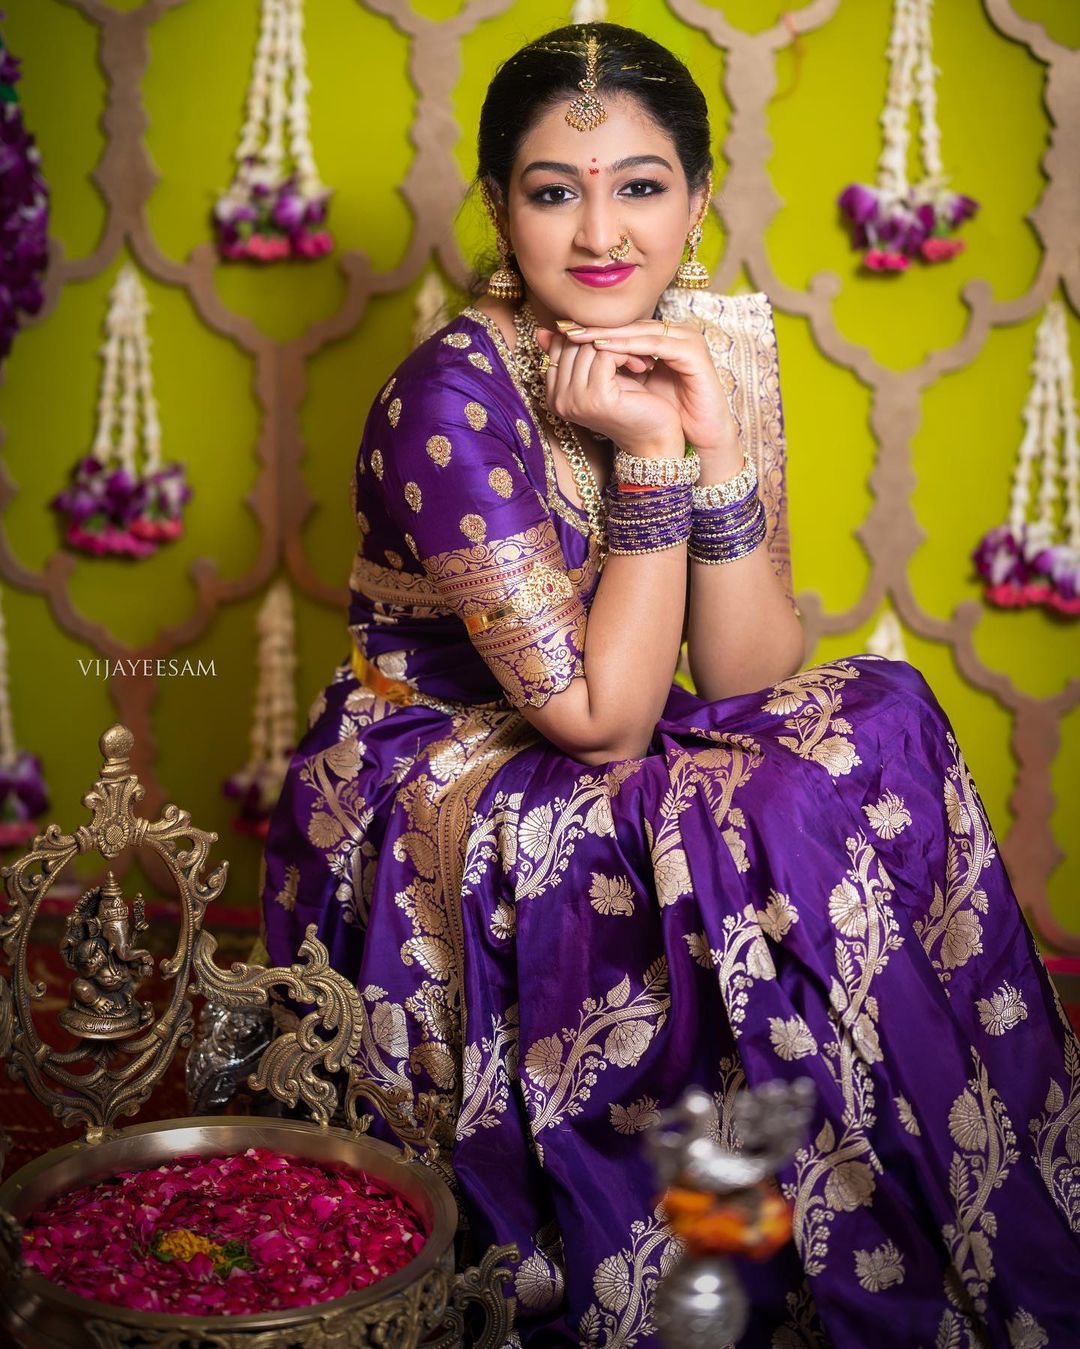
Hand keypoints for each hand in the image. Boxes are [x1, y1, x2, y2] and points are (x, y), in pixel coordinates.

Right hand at [534, 328, 683, 456]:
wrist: (655, 437)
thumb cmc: (631, 405)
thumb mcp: (599, 375)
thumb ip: (575, 355)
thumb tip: (543, 330)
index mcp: (554, 396)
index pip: (559, 346)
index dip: (588, 337)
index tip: (614, 346)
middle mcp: (559, 401)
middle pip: (573, 343)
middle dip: (604, 339)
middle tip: (631, 349)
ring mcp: (575, 400)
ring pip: (589, 346)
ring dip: (619, 346)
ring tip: (639, 359)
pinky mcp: (597, 397)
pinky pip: (605, 355)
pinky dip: (626, 354)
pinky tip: (641, 366)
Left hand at [558, 318, 740, 460]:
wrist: (698, 436)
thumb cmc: (663, 414)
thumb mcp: (625, 388)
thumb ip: (600, 368)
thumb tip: (557, 348)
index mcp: (660, 337)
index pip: (621, 325)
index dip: (591, 328)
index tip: (560, 332)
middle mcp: (674, 332)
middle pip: (628, 323)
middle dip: (595, 327)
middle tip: (565, 329)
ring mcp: (686, 339)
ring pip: (639, 330)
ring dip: (606, 334)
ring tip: (578, 337)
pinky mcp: (693, 352)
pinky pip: (655, 344)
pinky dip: (628, 346)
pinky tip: (604, 349)